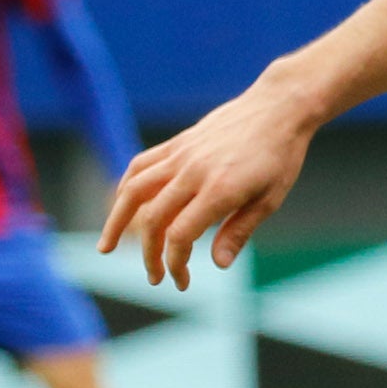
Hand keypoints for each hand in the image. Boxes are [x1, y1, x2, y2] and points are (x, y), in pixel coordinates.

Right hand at [98, 75, 318, 288]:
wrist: (277, 107)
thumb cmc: (280, 156)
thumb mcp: (269, 199)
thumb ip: (239, 231)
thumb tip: (217, 264)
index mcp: (219, 189)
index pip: (180, 234)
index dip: (174, 262)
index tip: (181, 280)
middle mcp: (194, 171)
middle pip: (154, 218)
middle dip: (150, 255)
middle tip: (156, 277)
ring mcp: (181, 154)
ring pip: (134, 189)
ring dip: (116, 221)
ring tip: (106, 246)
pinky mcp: (177, 143)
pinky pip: (141, 165)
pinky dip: (125, 188)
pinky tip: (121, 206)